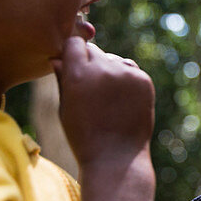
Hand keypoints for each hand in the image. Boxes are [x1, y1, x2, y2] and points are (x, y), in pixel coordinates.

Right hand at [51, 37, 156, 200]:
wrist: (116, 158)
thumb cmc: (83, 136)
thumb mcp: (65, 108)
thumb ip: (62, 79)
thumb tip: (57, 58)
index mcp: (79, 74)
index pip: (74, 43)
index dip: (72, 54)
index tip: (71, 66)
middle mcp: (104, 69)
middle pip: (94, 50)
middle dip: (89, 63)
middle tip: (88, 87)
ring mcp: (126, 74)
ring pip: (113, 59)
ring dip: (108, 70)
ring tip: (105, 99)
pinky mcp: (143, 80)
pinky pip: (130, 70)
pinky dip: (125, 79)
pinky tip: (120, 101)